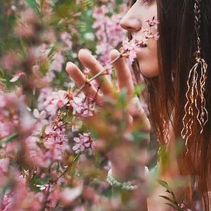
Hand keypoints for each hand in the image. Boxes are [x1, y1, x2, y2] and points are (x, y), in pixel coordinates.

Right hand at [65, 48, 150, 179]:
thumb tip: (131, 108)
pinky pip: (83, 112)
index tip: (114, 52)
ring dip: (80, 80)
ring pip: (89, 92)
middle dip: (93, 67)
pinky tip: (67, 94)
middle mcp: (113, 101)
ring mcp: (101, 110)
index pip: (124, 79)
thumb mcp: (143, 128)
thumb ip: (137, 117)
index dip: (119, 66)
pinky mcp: (92, 123)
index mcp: (128, 98)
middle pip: (102, 81)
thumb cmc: (139, 139)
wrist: (129, 159)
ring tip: (70, 65)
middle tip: (82, 53)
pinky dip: (77, 105)